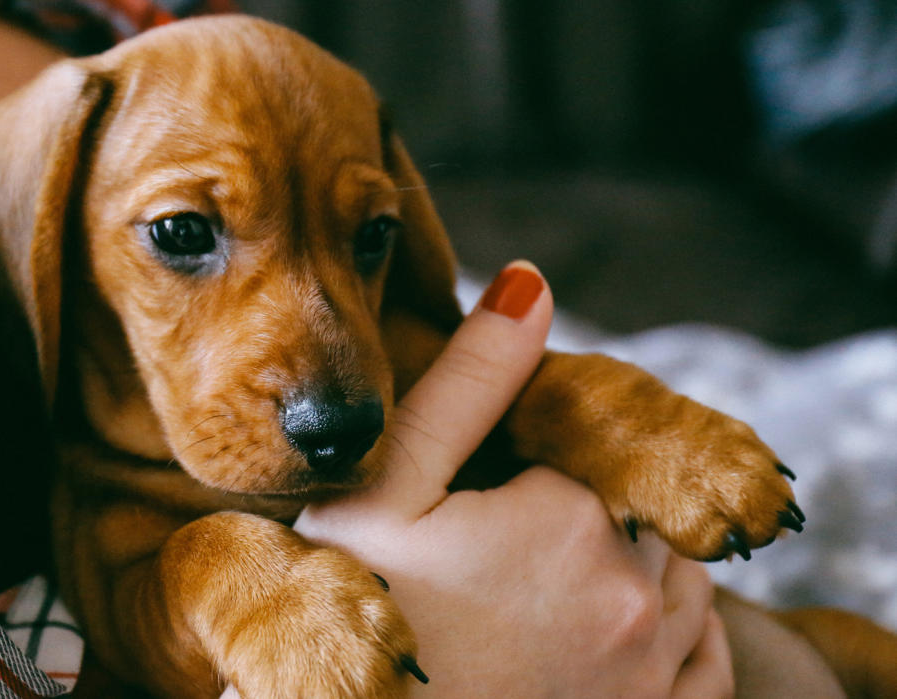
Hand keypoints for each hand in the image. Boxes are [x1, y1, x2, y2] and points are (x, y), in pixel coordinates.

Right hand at [294, 261, 733, 697]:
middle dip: (585, 509)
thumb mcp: (387, 485)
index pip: (594, 445)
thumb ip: (466, 382)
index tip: (480, 499)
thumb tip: (533, 283)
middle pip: (638, 508)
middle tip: (501, 545)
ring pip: (683, 574)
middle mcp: (633, 591)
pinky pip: (706, 658)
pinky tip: (624, 629)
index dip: (537, 460)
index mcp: (571, 516)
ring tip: (547, 583)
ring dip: (637, 561)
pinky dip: (683, 633)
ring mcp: (651, 669)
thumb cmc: (354, 608)